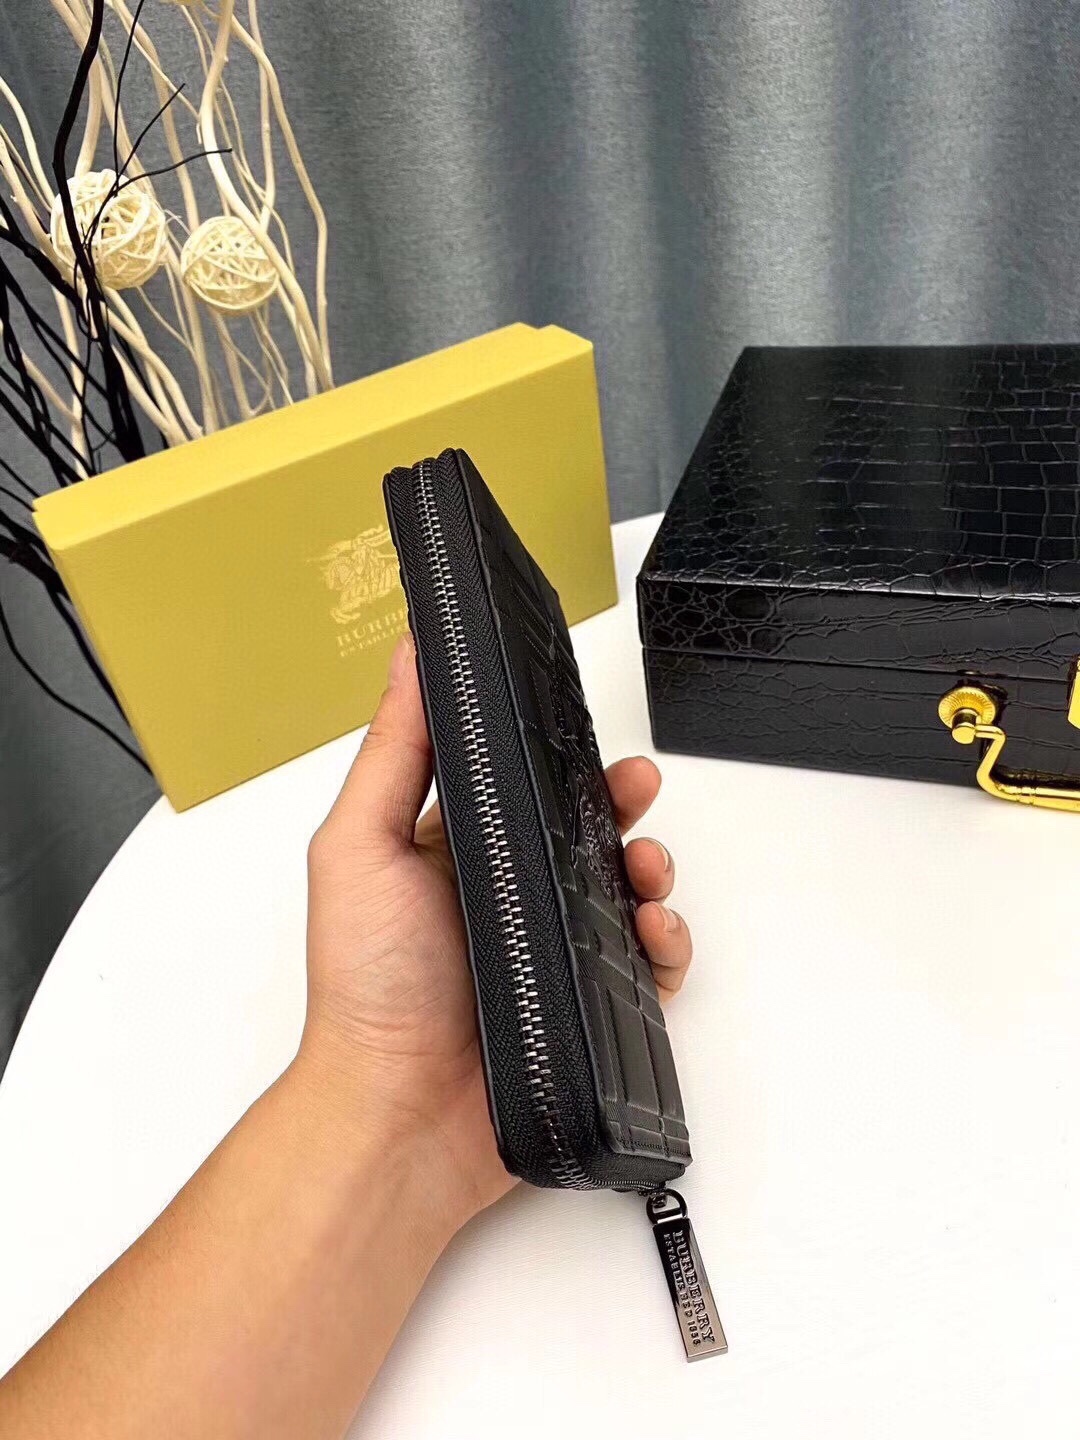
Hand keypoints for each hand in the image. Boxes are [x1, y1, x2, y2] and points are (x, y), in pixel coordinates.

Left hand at [298, 633, 692, 1229]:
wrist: (397, 1115)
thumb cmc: (366, 983)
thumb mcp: (361, 845)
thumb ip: (395, 752)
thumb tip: (413, 653)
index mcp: (451, 851)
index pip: (514, 783)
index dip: (552, 751)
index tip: (580, 725)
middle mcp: (504, 898)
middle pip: (580, 830)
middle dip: (618, 802)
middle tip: (636, 789)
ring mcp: (549, 955)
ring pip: (622, 892)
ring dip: (650, 868)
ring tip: (648, 871)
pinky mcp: (587, 1009)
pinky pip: (646, 966)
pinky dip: (666, 944)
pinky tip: (656, 934)